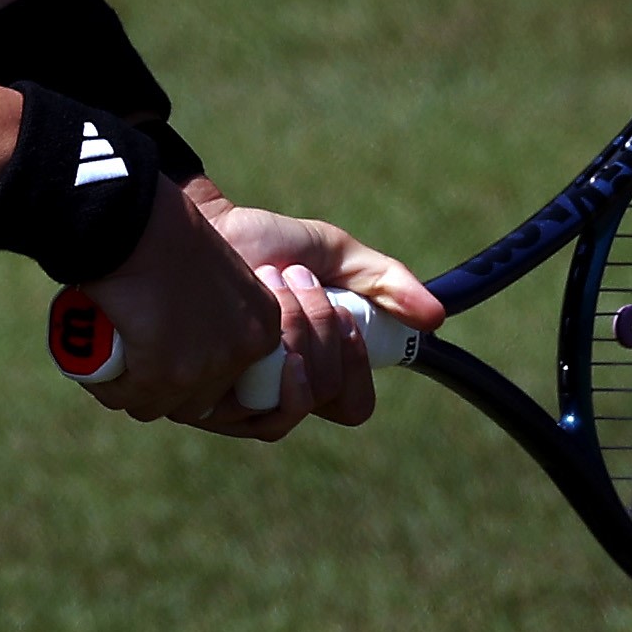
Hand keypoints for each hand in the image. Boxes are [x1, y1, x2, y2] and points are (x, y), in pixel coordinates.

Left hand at [71, 185, 444, 440]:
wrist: (197, 225)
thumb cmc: (258, 241)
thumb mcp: (331, 254)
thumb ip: (384, 282)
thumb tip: (437, 319)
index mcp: (310, 371)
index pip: (350, 405)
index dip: (355, 368)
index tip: (347, 315)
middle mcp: (272, 395)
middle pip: (323, 399)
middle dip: (322, 334)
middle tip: (299, 280)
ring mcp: (233, 402)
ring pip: (290, 404)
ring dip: (295, 336)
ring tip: (275, 285)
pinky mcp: (194, 398)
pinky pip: (245, 406)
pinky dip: (264, 350)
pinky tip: (257, 309)